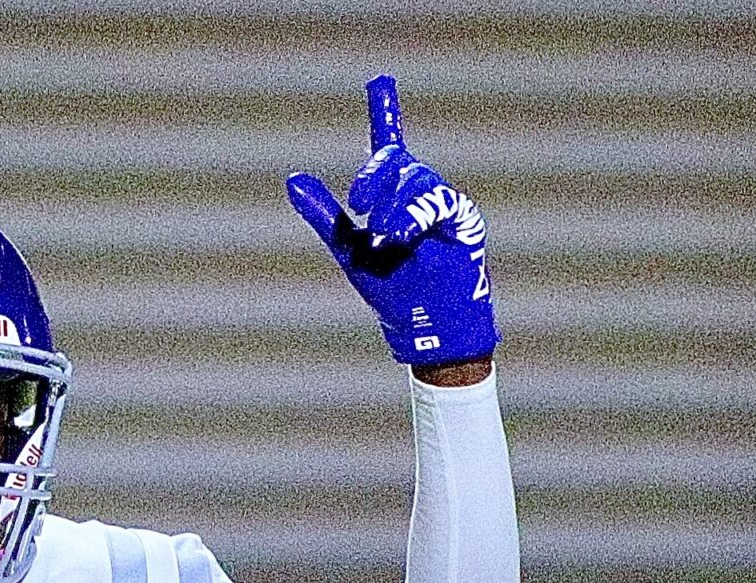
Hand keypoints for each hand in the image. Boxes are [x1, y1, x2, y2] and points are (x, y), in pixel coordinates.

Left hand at [286, 75, 497, 370]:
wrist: (424, 328)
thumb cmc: (391, 293)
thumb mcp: (348, 251)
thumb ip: (325, 215)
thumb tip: (292, 179)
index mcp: (393, 199)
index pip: (389, 149)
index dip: (385, 113)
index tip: (379, 81)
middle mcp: (419, 195)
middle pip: (398, 161)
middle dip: (376, 176)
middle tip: (357, 203)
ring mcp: (442, 204)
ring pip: (416, 179)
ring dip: (393, 208)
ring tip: (381, 239)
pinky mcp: (463, 219)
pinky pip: (438, 201)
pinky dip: (415, 216)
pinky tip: (399, 235)